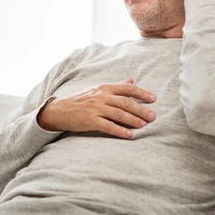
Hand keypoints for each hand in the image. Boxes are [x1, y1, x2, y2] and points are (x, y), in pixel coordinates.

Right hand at [37, 78, 156, 138]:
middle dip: (141, 109)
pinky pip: (108, 126)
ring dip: (133, 120)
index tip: (153, 98)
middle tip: (153, 116)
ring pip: (119, 114)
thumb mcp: (98, 90)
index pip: (127, 88)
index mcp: (104, 87)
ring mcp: (95, 108)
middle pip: (125, 102)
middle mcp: (101, 96)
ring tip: (144, 125)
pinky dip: (120, 130)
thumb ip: (116, 86)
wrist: (60, 110)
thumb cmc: (81, 100)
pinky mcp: (90, 120)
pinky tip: (129, 135)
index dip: (141, 93)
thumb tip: (132, 80)